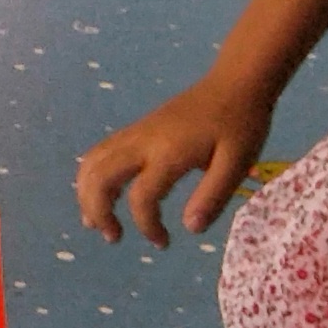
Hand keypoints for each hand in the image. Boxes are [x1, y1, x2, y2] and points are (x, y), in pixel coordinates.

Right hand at [76, 71, 273, 246]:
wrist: (233, 84)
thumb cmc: (241, 125)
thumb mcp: (238, 163)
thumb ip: (212, 196)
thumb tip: (190, 229)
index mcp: (169, 153)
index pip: (142, 197)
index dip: (147, 226)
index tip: (164, 243)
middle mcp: (142, 142)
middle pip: (100, 177)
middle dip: (97, 211)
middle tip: (114, 237)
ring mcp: (135, 134)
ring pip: (92, 163)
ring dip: (87, 194)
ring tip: (99, 222)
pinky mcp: (135, 130)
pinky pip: (99, 154)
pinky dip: (92, 177)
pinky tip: (104, 194)